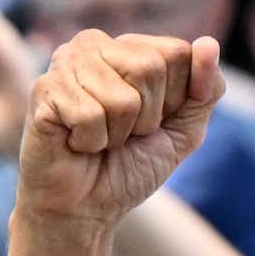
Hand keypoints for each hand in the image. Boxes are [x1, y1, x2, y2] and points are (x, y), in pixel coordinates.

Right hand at [14, 29, 223, 232]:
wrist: (83, 211)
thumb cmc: (127, 168)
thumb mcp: (183, 132)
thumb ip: (206, 90)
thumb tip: (209, 44)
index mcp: (130, 47)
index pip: (178, 53)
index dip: (173, 101)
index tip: (150, 124)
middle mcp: (96, 44)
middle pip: (151, 68)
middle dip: (145, 118)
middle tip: (121, 136)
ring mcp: (66, 63)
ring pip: (122, 98)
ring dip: (116, 135)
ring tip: (97, 141)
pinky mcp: (45, 89)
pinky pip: (90, 116)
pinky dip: (90, 142)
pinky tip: (76, 144)